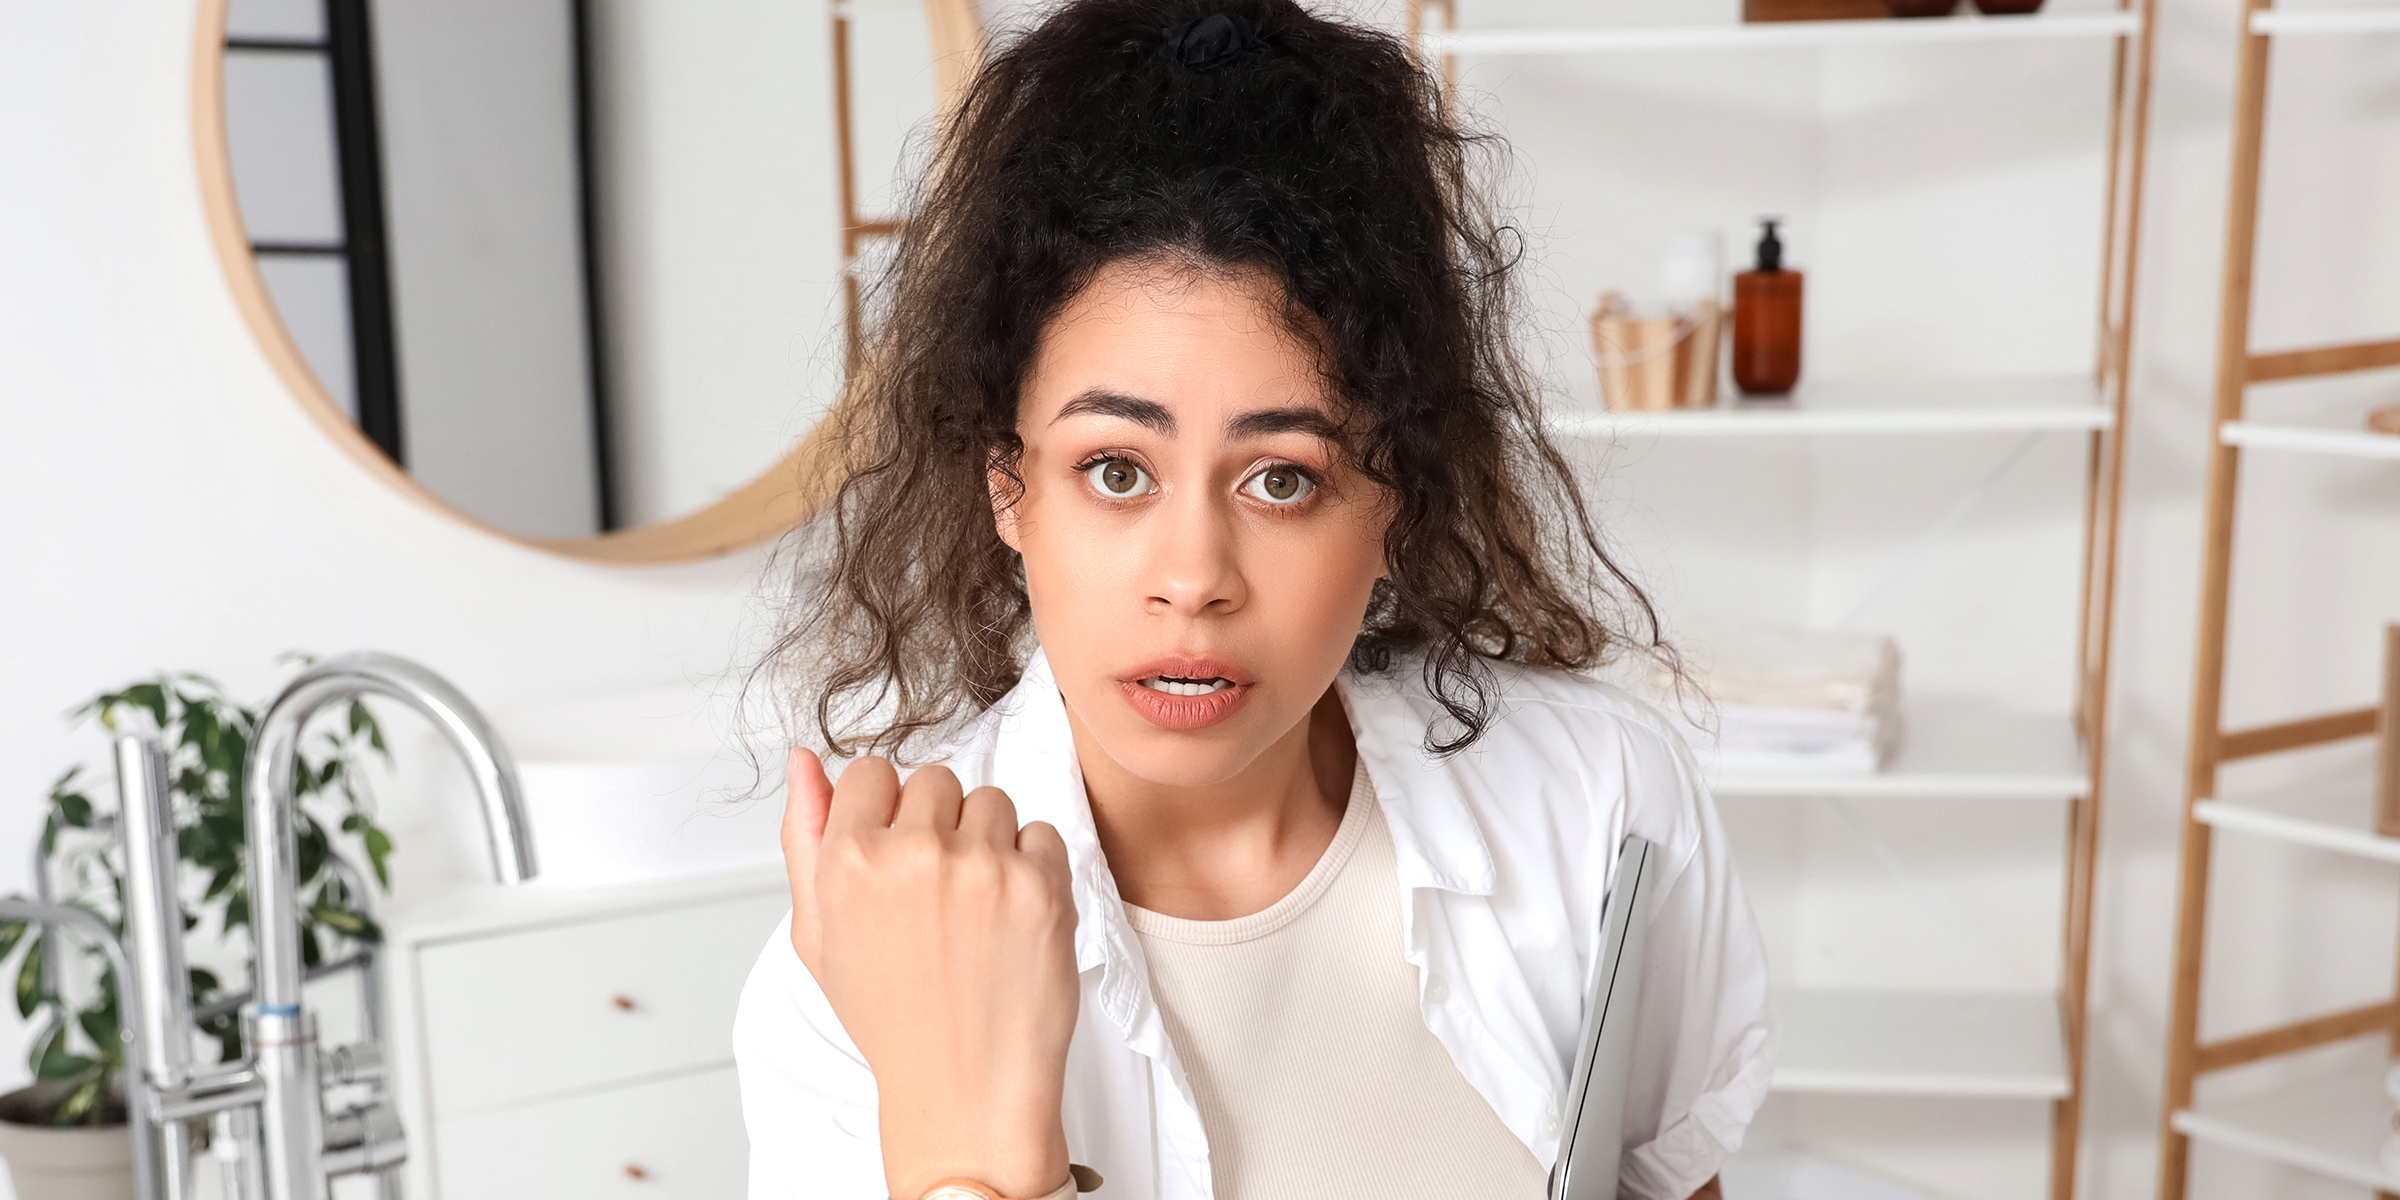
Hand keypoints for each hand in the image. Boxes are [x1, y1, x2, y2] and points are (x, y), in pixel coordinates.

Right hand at [784, 749, 1080, 1199]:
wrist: (964, 1088)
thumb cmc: (891, 1017)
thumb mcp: (819, 935)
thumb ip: (804, 837)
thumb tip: (803, 759)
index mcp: (848, 861)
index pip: (871, 771)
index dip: (885, 810)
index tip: (896, 851)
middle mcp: (912, 853)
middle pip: (934, 779)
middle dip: (938, 822)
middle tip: (936, 892)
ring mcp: (982, 866)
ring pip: (991, 801)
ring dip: (988, 841)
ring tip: (974, 909)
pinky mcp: (1040, 884)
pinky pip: (1042, 833)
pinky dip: (1033, 868)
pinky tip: (1010, 919)